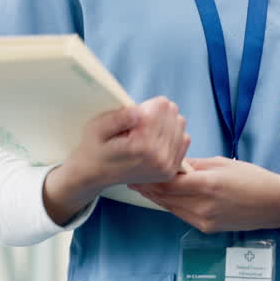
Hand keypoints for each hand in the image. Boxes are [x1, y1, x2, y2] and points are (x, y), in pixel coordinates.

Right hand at [44, 97, 190, 224]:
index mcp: (142, 148)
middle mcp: (160, 160)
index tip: (132, 113)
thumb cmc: (94, 148)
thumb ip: (118, 118)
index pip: (161, 106)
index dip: (146, 105)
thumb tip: (139, 112)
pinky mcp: (172, 170)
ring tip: (144, 132)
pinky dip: (171, 134)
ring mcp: (168, 167)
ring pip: (180, 123)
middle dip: (155, 112)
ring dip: (164, 122)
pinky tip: (154, 139)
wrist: (95, 175)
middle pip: (173, 113)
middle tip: (136, 124)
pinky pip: (185, 138)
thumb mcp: (96, 127)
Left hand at [132, 157, 279, 233]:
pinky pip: (182, 214)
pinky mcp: (207, 228)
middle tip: (133, 175)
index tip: (136, 169)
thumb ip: (195, 165)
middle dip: (148, 187)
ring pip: (170, 208)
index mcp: (207, 185)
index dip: (148, 177)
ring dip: (157, 197)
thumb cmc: (253, 179)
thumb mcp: (222, 164)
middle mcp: (203, 206)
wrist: (276, 204)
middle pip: (165, 198)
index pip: (167, 183)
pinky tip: (166, 195)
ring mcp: (204, 221)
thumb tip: (173, 162)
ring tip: (144, 185)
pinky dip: (172, 204)